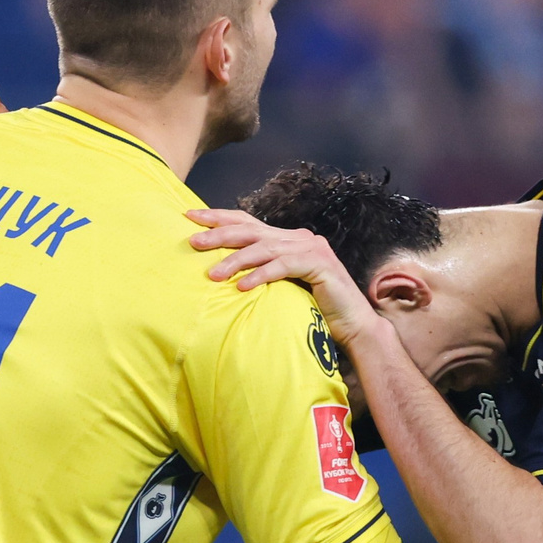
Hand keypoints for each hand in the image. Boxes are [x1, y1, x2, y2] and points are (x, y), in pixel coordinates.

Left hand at [187, 206, 380, 347]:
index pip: (248, 222)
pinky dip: (261, 275)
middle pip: (252, 230)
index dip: (219, 218)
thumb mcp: (280, 287)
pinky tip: (243, 286)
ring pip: (265, 248)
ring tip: (213, 274)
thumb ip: (260, 273)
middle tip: (193, 241)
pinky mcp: (320, 265)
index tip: (190, 217)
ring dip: (236, 260)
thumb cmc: (313, 310)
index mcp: (287, 239)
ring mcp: (311, 249)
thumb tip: (219, 273)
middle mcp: (298, 238)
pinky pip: (284, 266)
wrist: (353, 325)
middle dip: (219, 234)